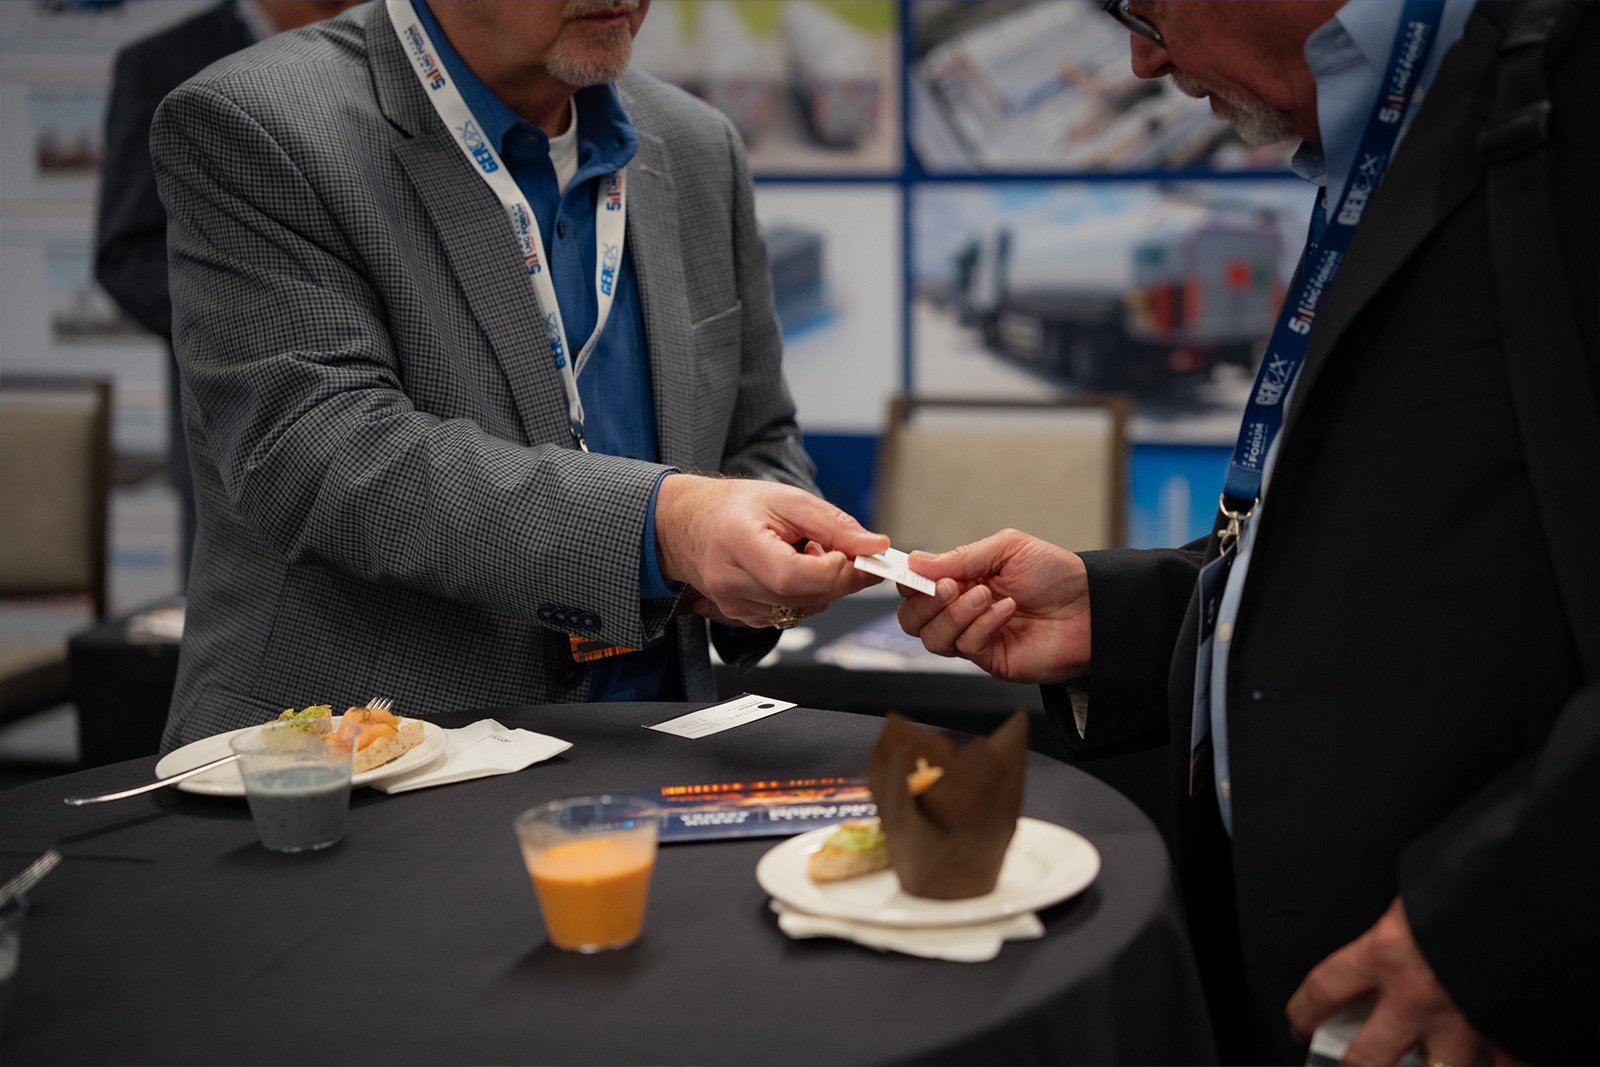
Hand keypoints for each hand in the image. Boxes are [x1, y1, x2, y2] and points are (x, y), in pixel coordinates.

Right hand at [655, 474, 887, 627]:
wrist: (686, 524)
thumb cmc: (732, 507)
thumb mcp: (786, 499)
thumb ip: (833, 525)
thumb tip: (874, 546)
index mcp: (738, 544)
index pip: (792, 576)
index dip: (832, 571)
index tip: (856, 555)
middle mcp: (730, 583)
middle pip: (802, 598)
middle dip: (838, 579)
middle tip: (849, 552)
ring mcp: (733, 606)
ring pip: (800, 611)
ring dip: (820, 587)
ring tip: (807, 552)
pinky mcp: (739, 618)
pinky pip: (788, 616)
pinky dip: (803, 596)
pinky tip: (792, 569)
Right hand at [896, 529, 1089, 684]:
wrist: (1093, 607)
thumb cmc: (1056, 574)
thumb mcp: (1007, 549)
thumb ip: (961, 556)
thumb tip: (915, 560)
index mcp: (961, 579)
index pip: (915, 585)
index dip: (908, 580)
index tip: (911, 572)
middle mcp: (961, 610)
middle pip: (912, 618)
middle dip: (925, 602)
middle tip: (950, 587)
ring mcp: (974, 636)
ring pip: (932, 637)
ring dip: (956, 614)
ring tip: (986, 596)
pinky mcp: (990, 659)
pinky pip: (966, 647)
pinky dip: (982, 626)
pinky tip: (1006, 611)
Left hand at [1286, 898, 1523, 1066]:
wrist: (1535, 885)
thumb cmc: (1474, 876)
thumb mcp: (1416, 892)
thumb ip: (1400, 922)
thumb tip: (1397, 929)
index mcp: (1385, 951)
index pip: (1322, 990)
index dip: (1302, 1014)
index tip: (1299, 1023)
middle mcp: (1417, 997)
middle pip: (1364, 1060)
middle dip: (1349, 1066)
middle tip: (1346, 1063)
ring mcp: (1463, 1025)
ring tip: (1422, 1064)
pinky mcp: (1509, 1037)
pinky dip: (1494, 1065)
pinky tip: (1487, 1060)